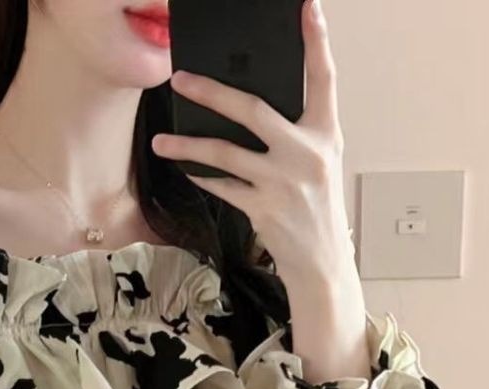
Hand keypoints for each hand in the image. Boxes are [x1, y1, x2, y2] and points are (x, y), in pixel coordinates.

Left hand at [150, 0, 350, 282]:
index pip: (324, 78)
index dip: (317, 40)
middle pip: (254, 110)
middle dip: (212, 93)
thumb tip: (245, 107)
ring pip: (226, 154)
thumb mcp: (317, 163)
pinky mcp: (264, 210)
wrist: (321, 263)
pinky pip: (223, 187)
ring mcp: (284, 183)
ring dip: (188, 146)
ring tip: (162, 142)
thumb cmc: (315, 208)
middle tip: (180, 78)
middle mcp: (307, 154)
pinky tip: (185, 168)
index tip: (308, 7)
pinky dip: (202, 177)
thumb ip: (294, 132)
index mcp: (327, 135)